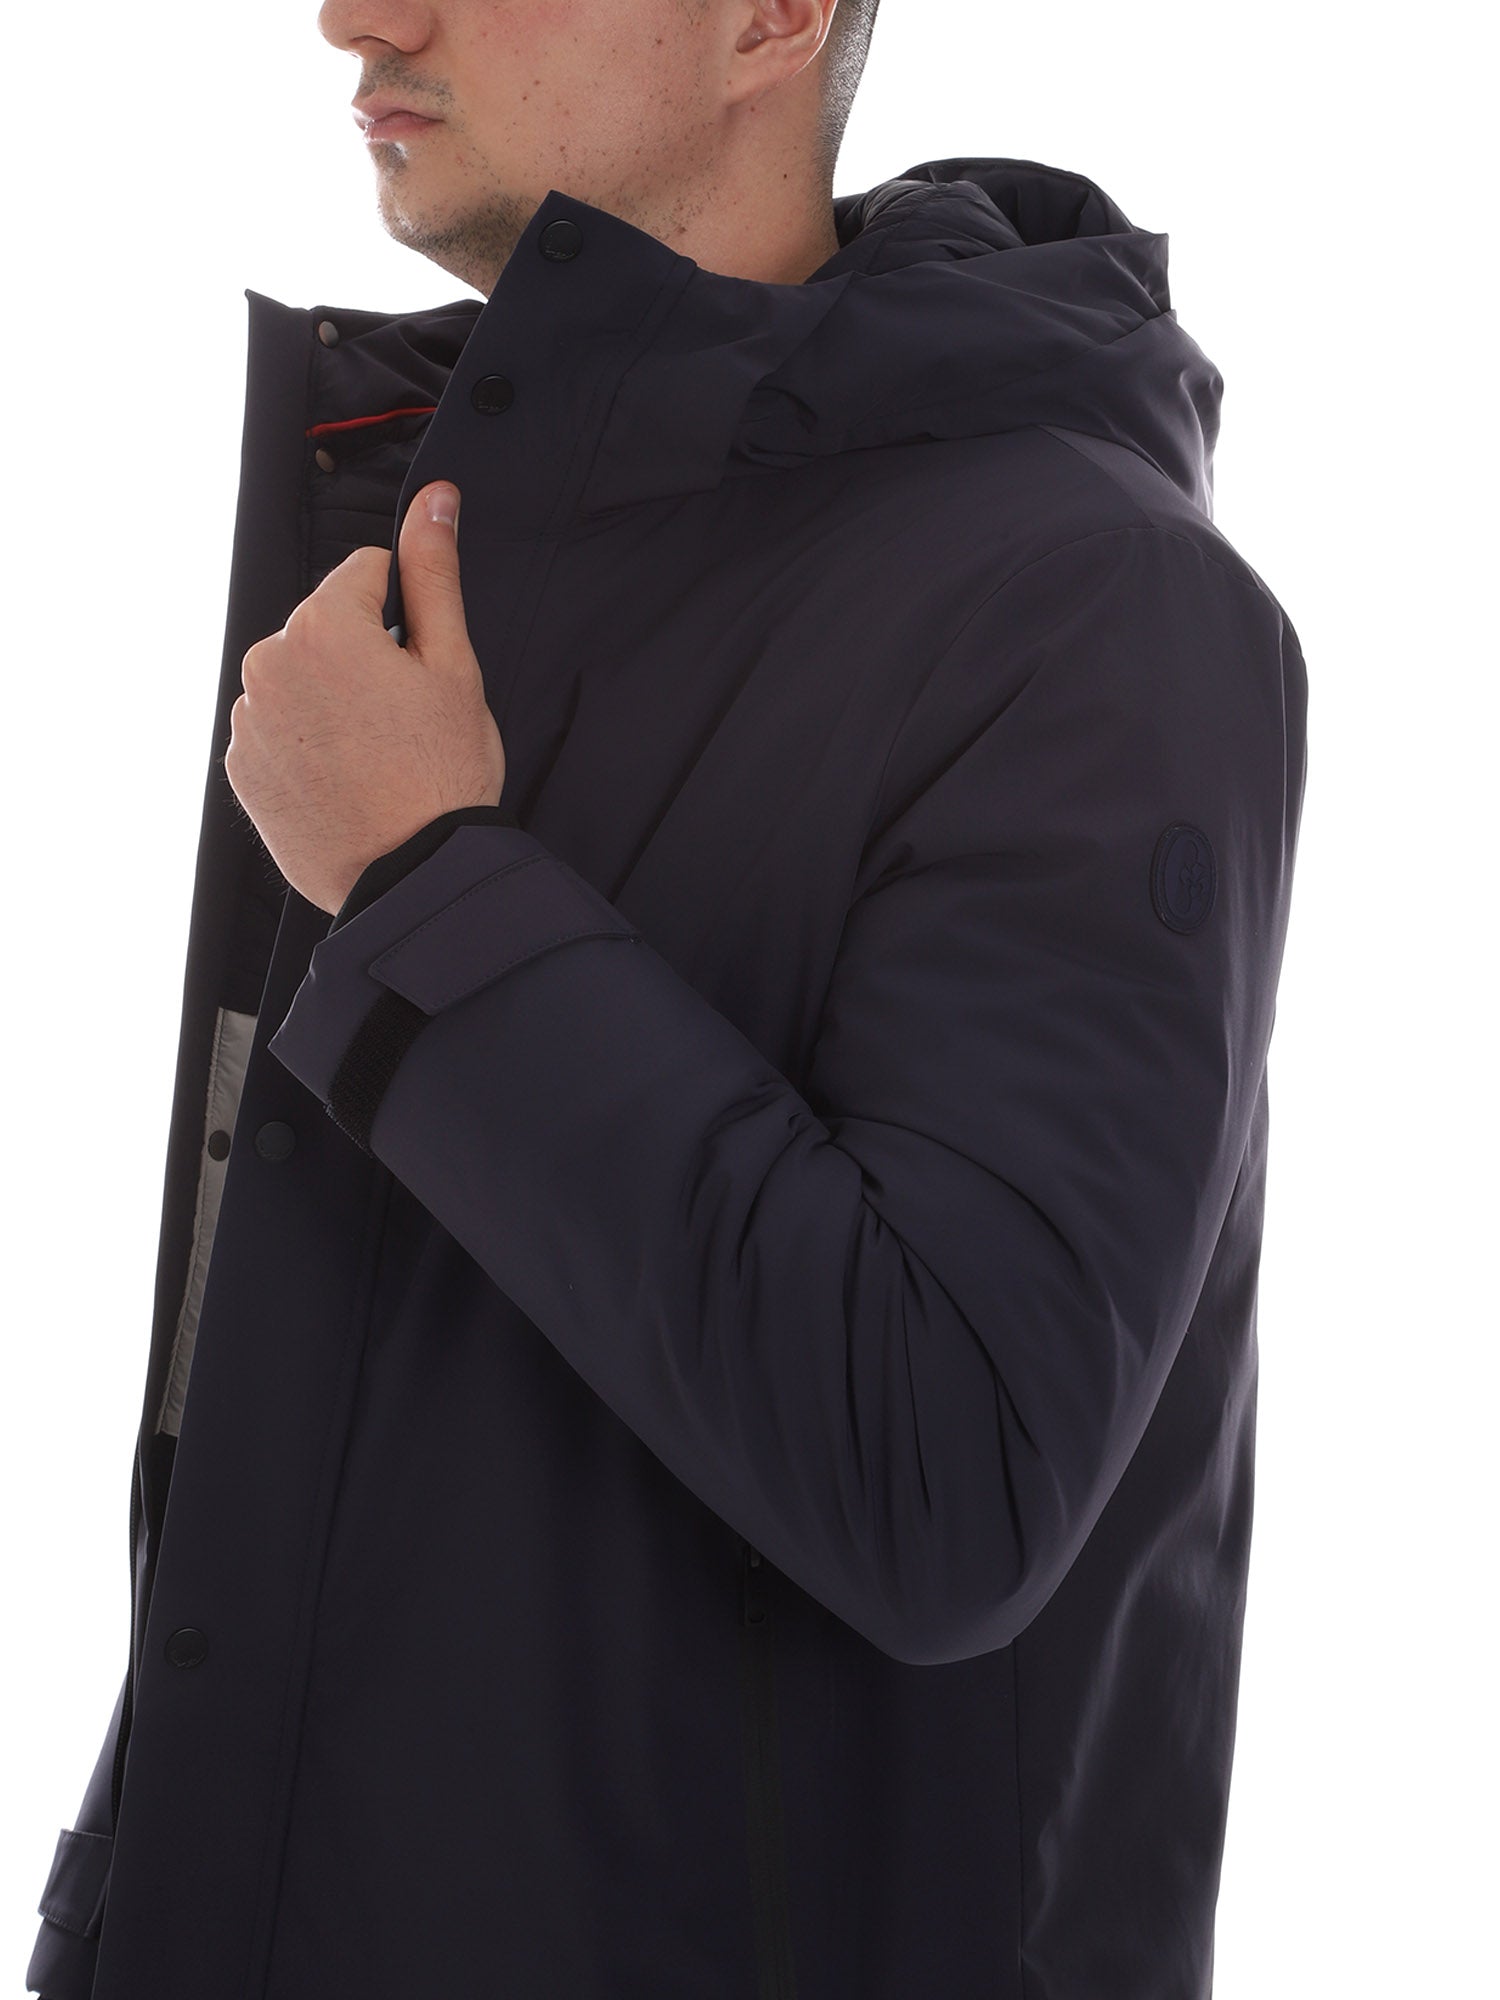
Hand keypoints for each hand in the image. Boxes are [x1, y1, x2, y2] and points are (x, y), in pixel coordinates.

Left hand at [225, 481, 505, 915]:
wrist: (412, 878)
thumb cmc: (442, 778)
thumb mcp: (453, 666)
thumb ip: (434, 573)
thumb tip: (435, 499)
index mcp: (322, 626)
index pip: (366, 573)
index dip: (407, 614)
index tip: (420, 668)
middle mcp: (268, 664)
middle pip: (325, 626)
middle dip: (363, 656)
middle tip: (404, 720)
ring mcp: (247, 721)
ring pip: (299, 679)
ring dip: (331, 699)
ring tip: (375, 756)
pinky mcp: (239, 768)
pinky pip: (276, 729)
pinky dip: (307, 743)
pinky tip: (346, 779)